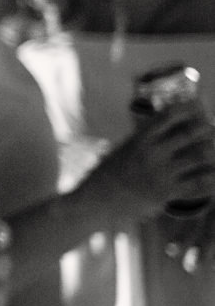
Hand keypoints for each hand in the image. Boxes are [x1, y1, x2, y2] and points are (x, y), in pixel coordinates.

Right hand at [95, 101, 214, 217]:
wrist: (100, 200)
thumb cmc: (112, 172)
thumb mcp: (125, 148)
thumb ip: (147, 138)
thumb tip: (171, 127)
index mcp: (140, 139)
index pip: (169, 116)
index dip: (187, 108)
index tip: (197, 105)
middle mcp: (152, 153)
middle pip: (190, 134)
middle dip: (206, 130)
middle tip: (212, 129)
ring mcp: (161, 173)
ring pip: (200, 158)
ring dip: (212, 153)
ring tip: (213, 153)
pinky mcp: (168, 193)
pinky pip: (200, 183)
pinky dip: (211, 178)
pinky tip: (213, 176)